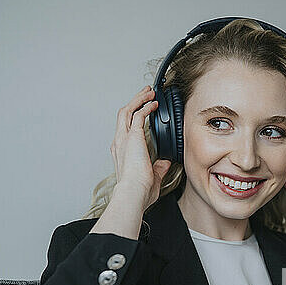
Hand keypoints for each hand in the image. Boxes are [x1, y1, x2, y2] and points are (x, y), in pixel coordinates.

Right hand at [112, 85, 171, 210]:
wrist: (134, 192)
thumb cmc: (139, 190)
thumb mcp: (152, 177)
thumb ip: (158, 168)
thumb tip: (165, 163)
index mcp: (122, 153)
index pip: (125, 130)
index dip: (133, 118)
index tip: (142, 112)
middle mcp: (120, 143)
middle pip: (123, 115)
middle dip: (134, 102)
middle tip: (144, 94)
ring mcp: (124, 138)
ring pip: (128, 110)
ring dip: (138, 99)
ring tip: (148, 92)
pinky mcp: (132, 136)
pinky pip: (138, 115)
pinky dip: (145, 106)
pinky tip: (154, 103)